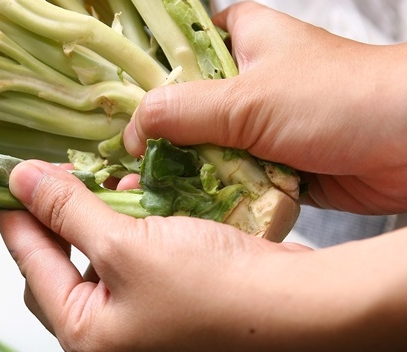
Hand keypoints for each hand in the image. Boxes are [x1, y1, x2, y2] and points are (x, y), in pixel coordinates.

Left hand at [0, 160, 406, 351]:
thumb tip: (21, 181)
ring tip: (92, 190)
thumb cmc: (212, 287)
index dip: (17, 218)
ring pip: (93, 275)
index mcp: (84, 339)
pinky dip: (123, 243)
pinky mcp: (168, 323)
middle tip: (51, 182)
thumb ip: (68, 210)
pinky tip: (132, 212)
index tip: (8, 180)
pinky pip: (127, 278)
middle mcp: (105, 349)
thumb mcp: (125, 243)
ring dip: (90, 231)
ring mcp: (139, 340)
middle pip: (56, 277)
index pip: (31, 268)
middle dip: (51, 227)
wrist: (300, 312)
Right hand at [123, 1, 406, 214]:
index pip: (175, 51)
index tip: (109, 115)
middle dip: (155, 143)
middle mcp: (248, 82)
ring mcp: (261, 128)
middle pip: (184, 110)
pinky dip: (212, 197)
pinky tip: (185, 212)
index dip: (143, 82)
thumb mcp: (247, 98)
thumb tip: (130, 133)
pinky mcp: (275, 167)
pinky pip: (229, 182)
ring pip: (204, 151)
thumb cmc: (341, 99)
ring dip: (181, 176)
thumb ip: (180, 112)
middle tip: (124, 171)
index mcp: (242, 40)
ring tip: (146, 199)